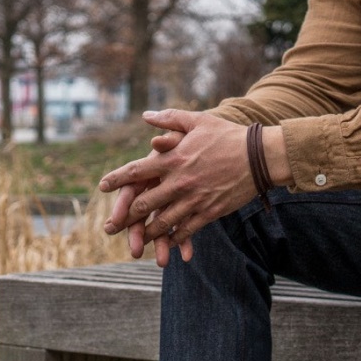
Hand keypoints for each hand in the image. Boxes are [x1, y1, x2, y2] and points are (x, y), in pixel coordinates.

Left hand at [100, 110, 258, 266]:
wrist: (258, 157)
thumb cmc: (227, 136)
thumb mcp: (198, 121)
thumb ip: (169, 120)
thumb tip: (146, 117)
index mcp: (173, 159)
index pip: (136, 172)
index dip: (116, 180)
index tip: (102, 187)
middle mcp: (179, 182)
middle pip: (145, 204)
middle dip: (127, 217)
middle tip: (113, 226)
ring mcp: (194, 200)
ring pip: (164, 222)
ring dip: (149, 233)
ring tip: (140, 239)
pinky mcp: (209, 212)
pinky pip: (187, 230)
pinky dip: (176, 238)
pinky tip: (169, 243)